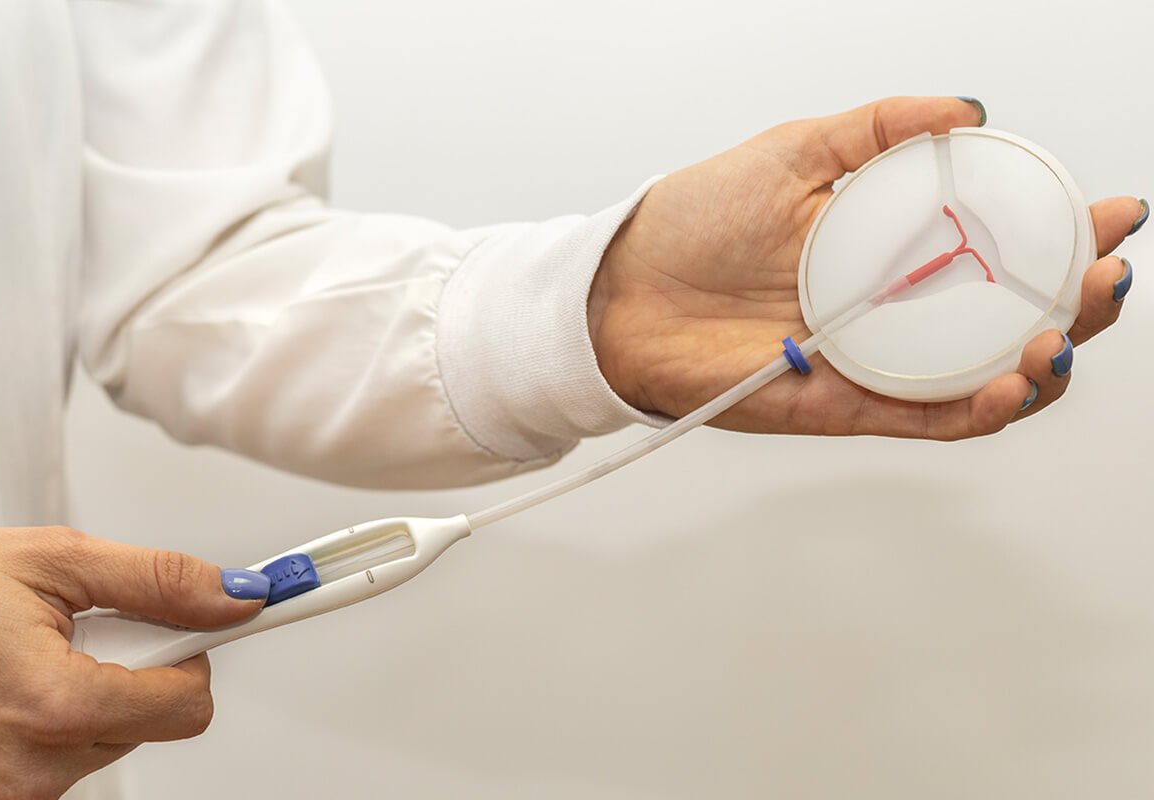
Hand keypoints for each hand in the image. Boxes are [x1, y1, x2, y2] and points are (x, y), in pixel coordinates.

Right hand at [0, 527, 268, 798]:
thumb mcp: (55, 560)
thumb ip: (158, 581)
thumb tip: (236, 598)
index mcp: (51, 708)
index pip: (188, 706)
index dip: (195, 653)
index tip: (213, 620)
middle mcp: (31, 770)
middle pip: (154, 720)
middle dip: (137, 665)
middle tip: (83, 626)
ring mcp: (8, 795)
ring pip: (113, 737)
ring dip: (97, 688)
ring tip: (37, 652)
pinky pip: (69, 755)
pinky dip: (63, 715)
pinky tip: (19, 683)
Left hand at [590, 96, 1143, 438]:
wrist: (625, 289)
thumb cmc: (695, 222)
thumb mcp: (794, 151)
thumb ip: (877, 130)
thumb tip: (967, 110)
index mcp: (891, 246)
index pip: (999, 244)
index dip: (1061, 232)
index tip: (1110, 209)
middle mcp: (893, 307)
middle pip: (1006, 319)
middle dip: (1071, 303)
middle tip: (1100, 275)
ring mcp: (872, 359)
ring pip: (980, 378)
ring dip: (1038, 365)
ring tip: (1061, 336)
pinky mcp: (841, 405)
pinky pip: (923, 417)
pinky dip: (973, 410)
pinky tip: (1008, 387)